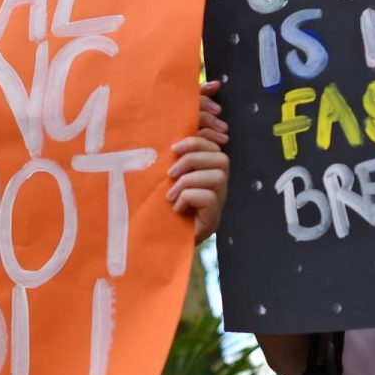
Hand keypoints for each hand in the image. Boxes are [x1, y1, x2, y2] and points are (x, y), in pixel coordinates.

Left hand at [168, 80, 229, 243]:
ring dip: (189, 180)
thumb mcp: (159, 175)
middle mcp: (217, 184)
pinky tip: (176, 208)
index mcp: (205, 168)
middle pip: (220, 156)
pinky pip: (210, 197)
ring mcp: (218, 202)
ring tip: (171, 193)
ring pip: (218, 174)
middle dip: (194, 158)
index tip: (173, 149)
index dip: (198, 138)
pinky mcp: (214, 219)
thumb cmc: (155, 205)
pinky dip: (189, 198)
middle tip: (170, 173)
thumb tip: (162, 131)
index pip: (214, 142)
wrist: (153, 243)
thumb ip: (166, 155)